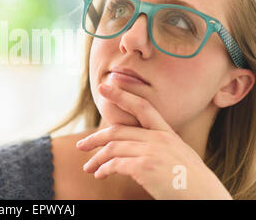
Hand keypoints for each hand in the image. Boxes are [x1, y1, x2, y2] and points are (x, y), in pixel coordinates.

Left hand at [76, 83, 232, 199]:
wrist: (206, 199)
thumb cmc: (192, 183)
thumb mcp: (178, 157)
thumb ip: (159, 146)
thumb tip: (135, 147)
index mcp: (167, 133)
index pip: (142, 106)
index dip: (121, 94)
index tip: (104, 87)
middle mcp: (159, 138)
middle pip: (117, 131)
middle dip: (95, 138)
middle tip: (80, 145)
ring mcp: (152, 151)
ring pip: (113, 148)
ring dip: (96, 159)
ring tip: (88, 168)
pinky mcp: (145, 167)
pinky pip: (115, 164)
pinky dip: (103, 169)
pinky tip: (99, 174)